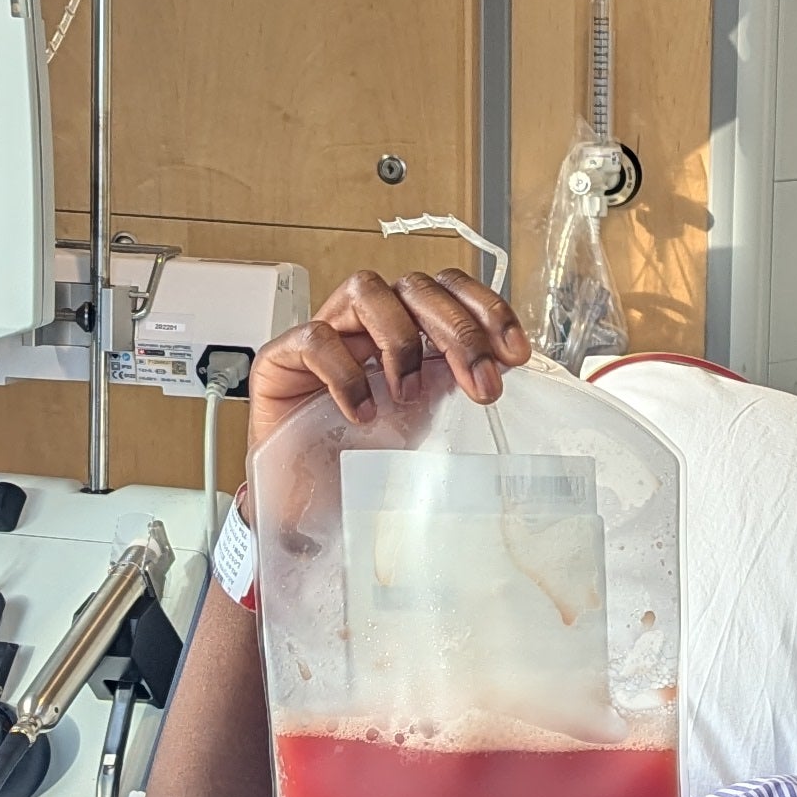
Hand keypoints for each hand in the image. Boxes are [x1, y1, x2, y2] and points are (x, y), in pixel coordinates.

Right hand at [245, 267, 527, 459]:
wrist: (310, 508)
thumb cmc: (364, 464)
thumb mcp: (429, 423)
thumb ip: (456, 387)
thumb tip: (508, 369)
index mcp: (407, 330)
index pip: (449, 288)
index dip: (486, 309)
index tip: (514, 353)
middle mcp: (367, 324)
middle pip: (417, 287)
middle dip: (459, 332)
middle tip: (481, 385)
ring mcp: (325, 335)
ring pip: (366, 289)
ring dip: (400, 340)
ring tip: (408, 395)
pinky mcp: (282, 359)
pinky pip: (316, 338)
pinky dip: (346, 373)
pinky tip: (362, 413)